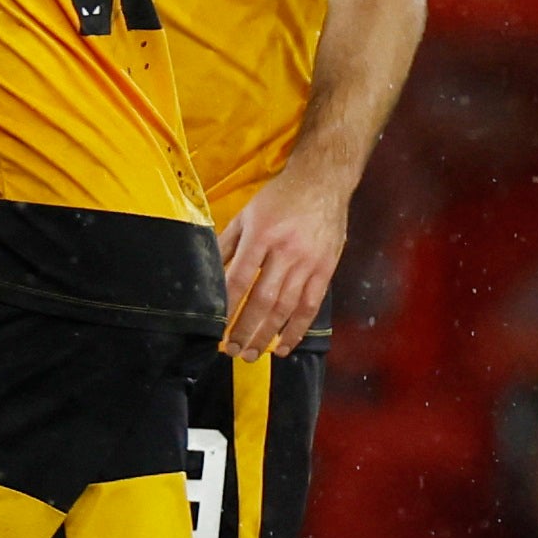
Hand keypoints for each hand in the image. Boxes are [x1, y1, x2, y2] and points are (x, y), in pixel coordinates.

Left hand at [215, 168, 350, 359]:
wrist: (323, 182)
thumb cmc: (280, 197)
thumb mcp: (247, 213)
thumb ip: (228, 243)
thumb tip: (210, 271)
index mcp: (262, 235)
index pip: (240, 278)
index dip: (228, 306)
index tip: (215, 327)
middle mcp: (286, 252)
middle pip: (263, 300)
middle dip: (246, 329)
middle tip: (232, 351)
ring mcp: (309, 263)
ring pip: (287, 308)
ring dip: (268, 335)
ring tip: (252, 355)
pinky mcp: (326, 270)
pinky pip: (311, 306)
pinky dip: (297, 329)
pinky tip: (284, 345)